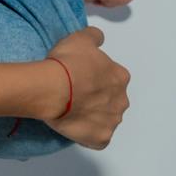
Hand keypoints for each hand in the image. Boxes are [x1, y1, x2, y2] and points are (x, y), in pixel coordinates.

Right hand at [43, 27, 131, 149]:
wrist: (53, 89)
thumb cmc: (68, 63)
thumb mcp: (79, 38)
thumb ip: (94, 36)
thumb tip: (98, 38)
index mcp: (120, 77)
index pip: (113, 77)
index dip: (96, 77)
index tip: (80, 77)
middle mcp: (122, 100)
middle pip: (112, 100)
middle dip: (98, 99)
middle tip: (76, 95)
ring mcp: (112, 121)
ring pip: (106, 119)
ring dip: (94, 117)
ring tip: (73, 112)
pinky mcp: (101, 138)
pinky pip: (98, 138)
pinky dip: (90, 135)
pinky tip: (76, 128)